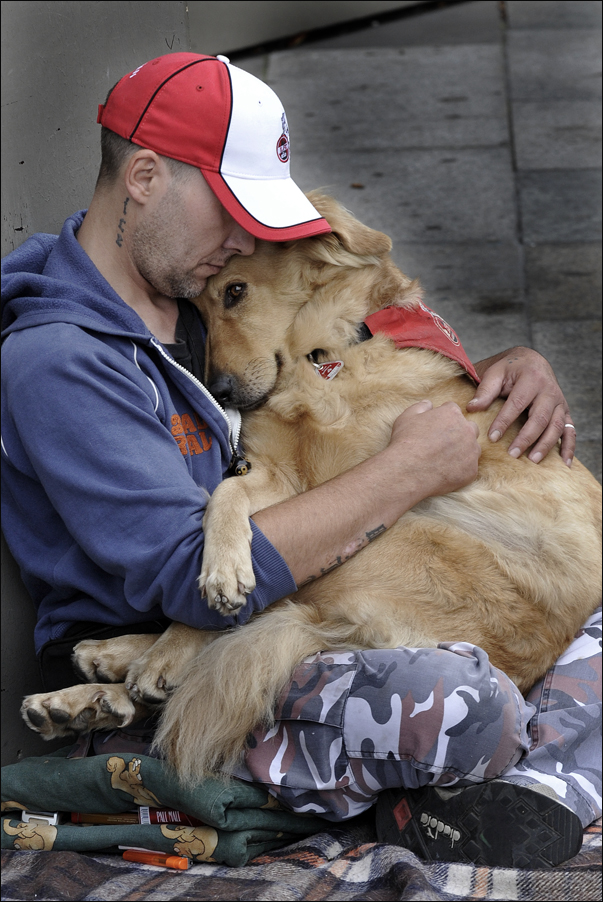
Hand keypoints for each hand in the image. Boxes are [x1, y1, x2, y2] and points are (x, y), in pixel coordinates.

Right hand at [388, 400, 480, 500]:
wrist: (408, 472)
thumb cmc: (406, 442)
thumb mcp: (407, 417)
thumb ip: (421, 406)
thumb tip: (429, 403)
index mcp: (452, 414)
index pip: (452, 409)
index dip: (443, 417)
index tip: (434, 427)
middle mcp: (467, 430)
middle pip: (469, 427)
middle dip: (459, 432)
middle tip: (442, 443)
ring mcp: (471, 451)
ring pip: (472, 448)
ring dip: (462, 451)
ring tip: (444, 459)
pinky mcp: (471, 471)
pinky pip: (469, 468)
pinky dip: (460, 470)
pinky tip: (444, 472)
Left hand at [467, 347, 574, 465]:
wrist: (530, 361)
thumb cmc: (509, 369)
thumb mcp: (495, 372)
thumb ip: (485, 390)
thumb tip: (471, 408)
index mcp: (531, 378)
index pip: (517, 404)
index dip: (504, 421)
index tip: (492, 438)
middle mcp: (549, 391)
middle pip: (540, 418)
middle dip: (526, 438)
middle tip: (512, 454)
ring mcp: (560, 403)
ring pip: (556, 426)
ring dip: (545, 445)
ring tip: (532, 460)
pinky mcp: (565, 412)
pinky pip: (570, 431)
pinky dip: (569, 447)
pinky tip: (564, 463)